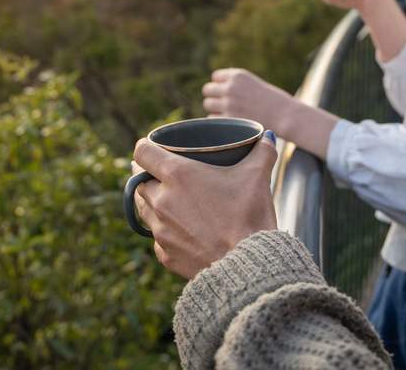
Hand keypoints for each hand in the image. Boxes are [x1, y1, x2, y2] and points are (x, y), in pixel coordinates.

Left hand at [132, 135, 277, 278]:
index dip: (145, 146)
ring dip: (151, 201)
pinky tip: (179, 230)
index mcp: (177, 175)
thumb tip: (268, 138)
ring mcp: (160, 230)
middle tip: (161, 173)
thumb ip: (263, 152)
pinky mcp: (166, 255)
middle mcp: (161, 201)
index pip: (142, 152)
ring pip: (143, 209)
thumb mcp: (258, 177)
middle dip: (147, 175)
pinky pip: (156, 238)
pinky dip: (164, 231)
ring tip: (167, 199)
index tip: (154, 148)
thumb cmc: (249, 216)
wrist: (248, 267)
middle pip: (138, 182)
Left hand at [203, 68, 294, 131]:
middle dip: (214, 97)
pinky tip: (230, 124)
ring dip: (215, 109)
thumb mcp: (253, 84)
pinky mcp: (229, 120)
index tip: (230, 94)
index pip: (215, 77)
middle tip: (226, 105)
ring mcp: (229, 104)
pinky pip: (212, 119)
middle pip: (207, 90)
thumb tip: (214, 89)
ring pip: (207, 104)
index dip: (221, 85)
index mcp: (238, 75)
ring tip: (229, 114)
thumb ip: (235, 85)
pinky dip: (218, 122)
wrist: (285, 115)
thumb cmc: (273, 101)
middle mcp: (231, 87)